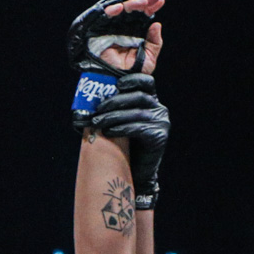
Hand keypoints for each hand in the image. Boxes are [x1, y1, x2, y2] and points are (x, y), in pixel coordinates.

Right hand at [67, 0, 163, 123]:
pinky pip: (105, 16)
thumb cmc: (133, 73)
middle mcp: (125, 28)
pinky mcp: (100, 30)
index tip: (160, 0)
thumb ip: (155, 42)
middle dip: (143, 2)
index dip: (151, 6)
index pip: (144, 15)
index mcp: (136, 32)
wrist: (118, 82)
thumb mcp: (150, 58)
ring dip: (131, 4)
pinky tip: (120, 8)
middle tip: (152, 0)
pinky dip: (112, 10)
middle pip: (134, 9)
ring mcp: (113, 28)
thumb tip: (157, 24)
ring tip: (140, 3)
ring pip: (121, 9)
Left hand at [92, 69, 169, 208]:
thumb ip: (116, 108)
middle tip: (97, 110)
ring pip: (136, 113)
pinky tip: (108, 132)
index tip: (116, 84)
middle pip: (138, 97)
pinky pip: (138, 128)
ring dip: (113, 117)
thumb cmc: (124, 146)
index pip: (147, 82)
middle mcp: (159, 109)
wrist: (136, 173)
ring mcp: (161, 123)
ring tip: (97, 123)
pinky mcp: (159, 137)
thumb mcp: (120, 122)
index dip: (133, 80)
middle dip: (115, 102)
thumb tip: (92, 97)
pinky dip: (121, 128)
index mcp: (151, 101)